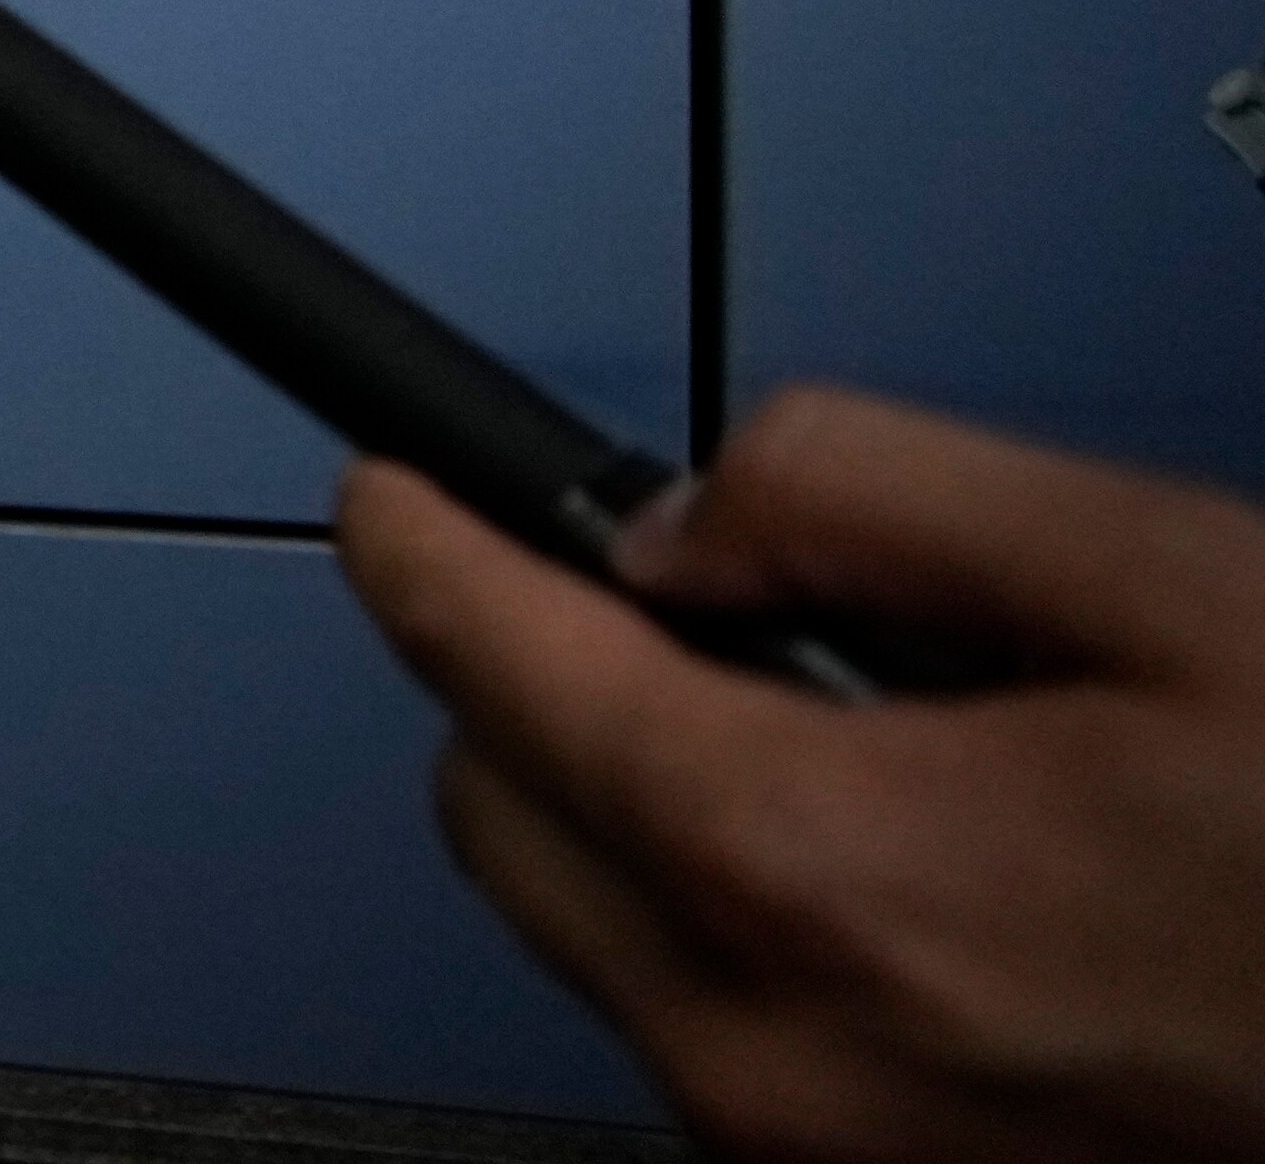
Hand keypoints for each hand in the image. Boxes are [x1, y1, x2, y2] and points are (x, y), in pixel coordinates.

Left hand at [336, 389, 1264, 1161]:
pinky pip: (718, 1041)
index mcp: (838, 879)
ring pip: (602, 941)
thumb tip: (695, 513)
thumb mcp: (1163, 578)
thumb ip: (871, 495)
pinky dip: (754, 939)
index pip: (499, 674)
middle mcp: (797, 1061)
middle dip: (547, 692)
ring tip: (878, 755)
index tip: (393, 499)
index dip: (427, 549)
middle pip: (504, 821)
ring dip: (662, 823)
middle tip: (690, 614)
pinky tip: (925, 883)